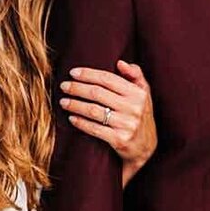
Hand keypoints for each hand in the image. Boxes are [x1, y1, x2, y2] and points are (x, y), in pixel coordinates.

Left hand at [61, 61, 156, 175]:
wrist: (146, 148)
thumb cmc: (141, 115)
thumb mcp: (144, 93)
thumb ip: (135, 75)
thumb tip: (120, 63)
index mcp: (138, 93)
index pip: (108, 79)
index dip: (88, 74)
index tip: (72, 73)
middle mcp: (133, 108)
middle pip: (97, 93)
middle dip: (77, 88)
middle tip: (63, 86)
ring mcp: (127, 125)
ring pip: (94, 111)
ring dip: (75, 105)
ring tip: (63, 102)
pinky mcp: (120, 140)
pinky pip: (95, 129)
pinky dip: (81, 123)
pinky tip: (71, 118)